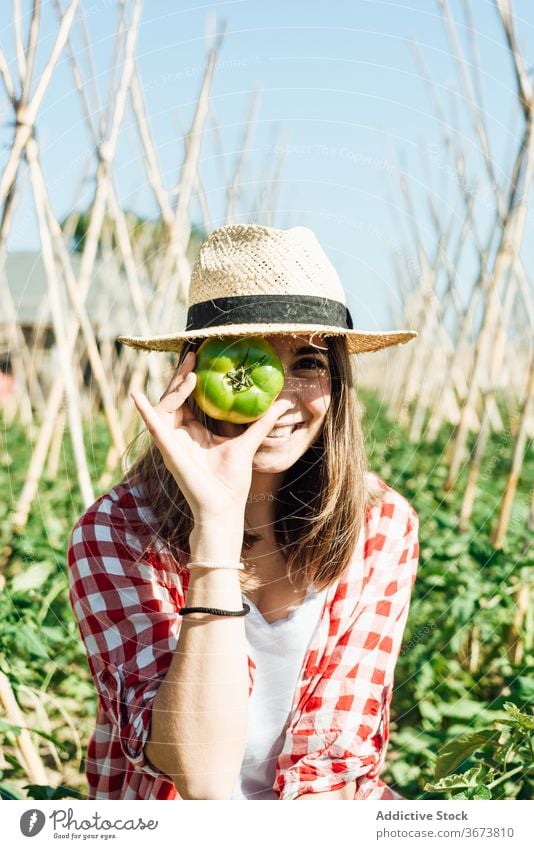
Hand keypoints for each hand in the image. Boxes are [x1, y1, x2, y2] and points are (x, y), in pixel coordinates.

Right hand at [131, 351, 291, 521]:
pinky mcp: (168, 450)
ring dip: (174, 389)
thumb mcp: (249, 443)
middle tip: (192, 355)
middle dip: (181, 375)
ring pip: (165, 406)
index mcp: (196, 431)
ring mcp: (172, 441)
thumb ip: (262, 422)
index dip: (191, 378)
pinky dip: (144, 411)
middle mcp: (180, 434)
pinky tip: (136, 396)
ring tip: (189, 375)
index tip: (201, 357)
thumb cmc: (231, 481)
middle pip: (175, 397)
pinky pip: (153, 427)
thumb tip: (283, 403)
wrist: (224, 507)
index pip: (189, 398)